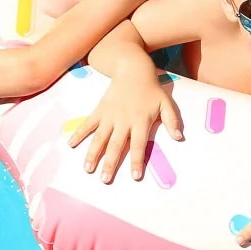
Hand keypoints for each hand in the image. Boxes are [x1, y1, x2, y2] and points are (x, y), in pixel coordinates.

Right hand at [66, 75, 183, 183]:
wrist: (132, 69)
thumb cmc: (151, 89)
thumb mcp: (166, 103)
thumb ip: (172, 121)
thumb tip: (179, 138)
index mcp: (140, 121)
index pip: (138, 145)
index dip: (136, 161)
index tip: (135, 177)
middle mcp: (123, 121)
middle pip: (115, 146)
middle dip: (110, 164)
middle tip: (105, 180)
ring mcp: (109, 116)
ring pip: (100, 138)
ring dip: (93, 154)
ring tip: (87, 169)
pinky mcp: (100, 110)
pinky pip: (88, 123)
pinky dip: (79, 133)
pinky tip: (71, 144)